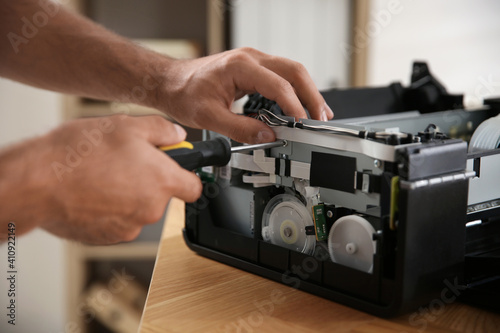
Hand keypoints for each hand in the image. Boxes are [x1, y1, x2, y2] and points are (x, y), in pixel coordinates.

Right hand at [0, 115, 201, 243]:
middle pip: (161, 196)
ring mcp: (128, 227)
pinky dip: (108, 209)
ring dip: (126, 194)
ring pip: (137, 208)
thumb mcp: (127, 125)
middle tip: (125, 161)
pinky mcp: (106, 237)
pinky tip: (90, 191)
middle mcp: (150, 209)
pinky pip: (116, 221)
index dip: (187, 176)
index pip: (194, 188)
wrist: (37, 183)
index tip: (178, 168)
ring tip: (102, 174)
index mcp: (162, 182)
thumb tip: (177, 135)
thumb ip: (161, 130)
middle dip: (148, 180)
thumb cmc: (79, 154)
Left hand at [156, 47, 332, 143]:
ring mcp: (253, 61)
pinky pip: (282, 76)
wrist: (170, 82)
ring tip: (318, 114)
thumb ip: (240, 129)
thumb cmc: (183, 93)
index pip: (279, 85)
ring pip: (292, 71)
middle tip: (321, 119)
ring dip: (307, 92)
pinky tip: (300, 105)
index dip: (294, 107)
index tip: (302, 126)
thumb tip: (267, 138)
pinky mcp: (253, 68)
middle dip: (312, 96)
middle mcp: (251, 58)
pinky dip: (295, 91)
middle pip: (295, 71)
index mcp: (240, 66)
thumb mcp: (209, 117)